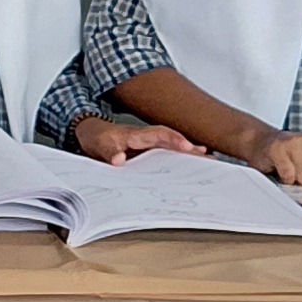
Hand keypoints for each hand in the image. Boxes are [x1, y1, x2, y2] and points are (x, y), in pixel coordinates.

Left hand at [72, 111, 205, 164]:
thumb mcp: (98, 144)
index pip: (159, 134)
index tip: (187, 146)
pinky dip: (180, 161)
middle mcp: (147, 139)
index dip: (174, 139)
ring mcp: (150, 147)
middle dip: (190, 149)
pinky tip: (193, 167)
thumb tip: (118, 160)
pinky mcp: (149, 155)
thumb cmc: (97, 139)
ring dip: (189, 156)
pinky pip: (167, 157)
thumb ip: (107, 151)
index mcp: (137, 135)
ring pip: (173, 150)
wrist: (92, 136)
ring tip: (209, 163)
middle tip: (209, 158)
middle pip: (172, 142)